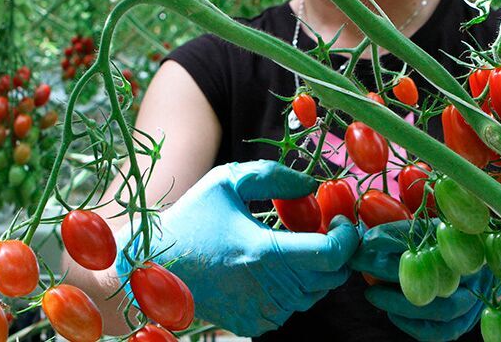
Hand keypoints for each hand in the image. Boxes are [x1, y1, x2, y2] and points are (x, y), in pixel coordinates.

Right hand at [115, 160, 358, 336]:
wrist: (153, 268)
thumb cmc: (191, 219)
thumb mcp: (228, 181)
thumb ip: (275, 176)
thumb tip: (313, 185)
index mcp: (264, 253)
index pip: (333, 254)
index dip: (347, 236)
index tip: (340, 219)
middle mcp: (270, 290)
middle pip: (333, 275)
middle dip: (336, 249)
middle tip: (322, 226)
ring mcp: (265, 312)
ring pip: (317, 291)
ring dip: (316, 267)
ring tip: (292, 242)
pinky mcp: (257, 324)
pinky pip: (295, 304)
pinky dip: (296, 284)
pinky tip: (273, 264)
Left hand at [350, 219, 494, 341]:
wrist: (458, 258)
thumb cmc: (432, 241)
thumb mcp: (416, 230)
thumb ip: (394, 234)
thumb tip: (367, 243)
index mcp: (466, 239)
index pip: (431, 240)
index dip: (395, 242)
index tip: (366, 245)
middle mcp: (477, 269)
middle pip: (443, 280)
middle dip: (398, 278)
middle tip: (367, 273)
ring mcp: (476, 298)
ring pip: (446, 311)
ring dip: (403, 306)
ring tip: (374, 294)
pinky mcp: (467, 320)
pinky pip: (444, 332)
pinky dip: (415, 326)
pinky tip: (392, 314)